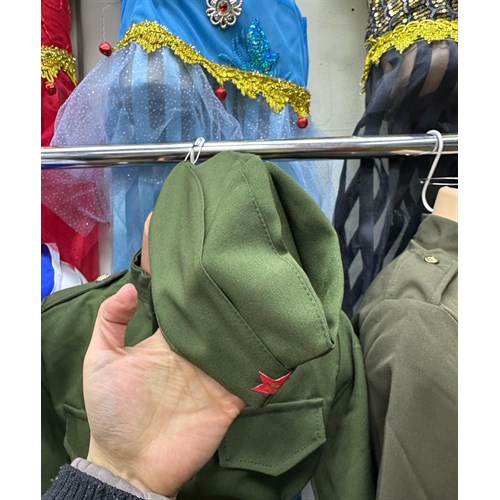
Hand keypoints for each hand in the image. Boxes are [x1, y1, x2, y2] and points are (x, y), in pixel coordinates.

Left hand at [83, 284, 244, 497]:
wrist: (130, 464)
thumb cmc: (113, 410)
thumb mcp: (100, 360)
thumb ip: (109, 322)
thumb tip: (129, 286)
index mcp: (167, 343)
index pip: (186, 310)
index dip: (196, 291)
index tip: (210, 266)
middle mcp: (193, 355)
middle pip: (216, 324)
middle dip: (229, 305)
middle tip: (246, 279)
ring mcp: (212, 377)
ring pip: (236, 346)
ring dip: (248, 330)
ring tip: (264, 304)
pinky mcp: (228, 399)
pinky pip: (249, 378)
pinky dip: (261, 364)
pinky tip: (270, 343)